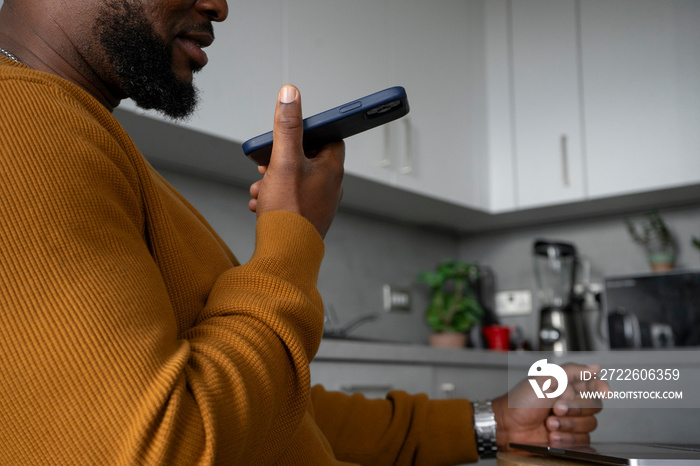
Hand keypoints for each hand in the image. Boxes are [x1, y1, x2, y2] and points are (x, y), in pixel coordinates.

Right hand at [248, 85, 344, 238]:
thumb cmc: (289, 212)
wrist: (284, 258)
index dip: (308, 132)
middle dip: (282, 159)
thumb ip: (287, 127)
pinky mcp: (307, 220)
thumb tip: (290, 94)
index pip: (329, 137)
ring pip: (295, 181)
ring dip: (274, 180)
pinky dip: (275, 199)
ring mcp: (320, 205)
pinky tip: (261, 205)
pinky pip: (291, 201)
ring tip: (261, 188)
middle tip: (267, 165)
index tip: (291, 133)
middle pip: (307, 159)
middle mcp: (330, 187)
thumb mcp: (284, 161)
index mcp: (332, 170)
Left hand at [491, 363, 608, 448]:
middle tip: (556, 409)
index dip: (601, 387)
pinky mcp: (567, 438)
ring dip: (568, 426)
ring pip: (589, 426)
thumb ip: (572, 371)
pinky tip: (552, 436)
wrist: (508, 425)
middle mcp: (571, 403)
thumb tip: (595, 367)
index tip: (602, 391)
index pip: (594, 385)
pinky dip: (566, 439)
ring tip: (550, 424)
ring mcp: (570, 421)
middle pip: (594, 407)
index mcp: (567, 386)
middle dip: (575, 410)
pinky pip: (582, 441)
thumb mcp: (544, 379)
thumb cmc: (520, 401)